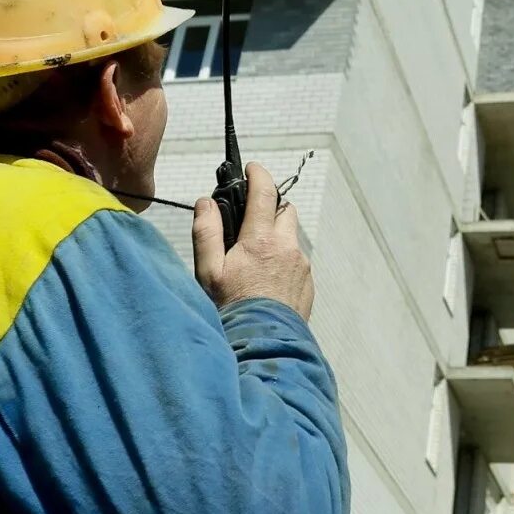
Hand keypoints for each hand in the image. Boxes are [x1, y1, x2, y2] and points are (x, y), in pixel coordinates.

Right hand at [193, 161, 314, 318]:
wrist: (264, 346)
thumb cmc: (232, 309)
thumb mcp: (209, 272)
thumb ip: (206, 232)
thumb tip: (205, 202)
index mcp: (261, 240)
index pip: (265, 192)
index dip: (258, 174)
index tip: (252, 168)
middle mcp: (287, 247)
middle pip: (285, 210)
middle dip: (270, 207)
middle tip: (249, 220)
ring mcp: (302, 265)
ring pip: (291, 237)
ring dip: (276, 236)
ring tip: (254, 256)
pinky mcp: (308, 282)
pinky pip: (297, 260)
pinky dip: (283, 259)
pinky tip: (266, 279)